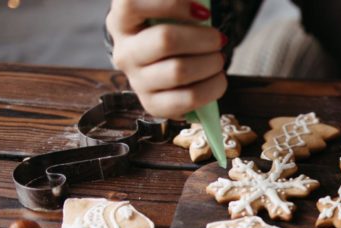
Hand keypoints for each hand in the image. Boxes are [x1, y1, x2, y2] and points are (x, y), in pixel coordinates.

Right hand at [106, 0, 227, 118]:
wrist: (166, 65)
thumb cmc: (172, 32)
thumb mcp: (170, 14)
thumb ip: (181, 7)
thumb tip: (202, 11)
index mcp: (121, 21)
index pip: (130, 4)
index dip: (172, 4)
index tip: (203, 12)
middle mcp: (124, 52)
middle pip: (165, 40)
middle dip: (203, 38)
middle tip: (218, 39)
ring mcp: (136, 82)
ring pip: (179, 71)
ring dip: (211, 63)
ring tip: (219, 59)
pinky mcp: (152, 104)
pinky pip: (187, 99)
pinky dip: (212, 88)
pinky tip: (218, 79)